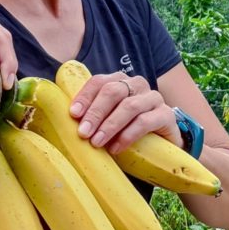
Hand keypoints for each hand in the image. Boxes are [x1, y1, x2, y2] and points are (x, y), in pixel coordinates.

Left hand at [67, 72, 181, 153]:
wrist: (162, 145)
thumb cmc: (126, 131)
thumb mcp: (107, 121)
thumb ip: (91, 117)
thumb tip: (62, 125)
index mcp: (119, 81)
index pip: (99, 82)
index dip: (85, 96)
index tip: (73, 114)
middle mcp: (137, 85)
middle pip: (113, 91)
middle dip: (95, 112)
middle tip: (83, 133)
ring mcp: (153, 98)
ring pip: (129, 106)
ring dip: (110, 125)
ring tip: (97, 142)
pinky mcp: (166, 115)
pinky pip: (145, 121)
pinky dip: (127, 135)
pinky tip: (116, 148)